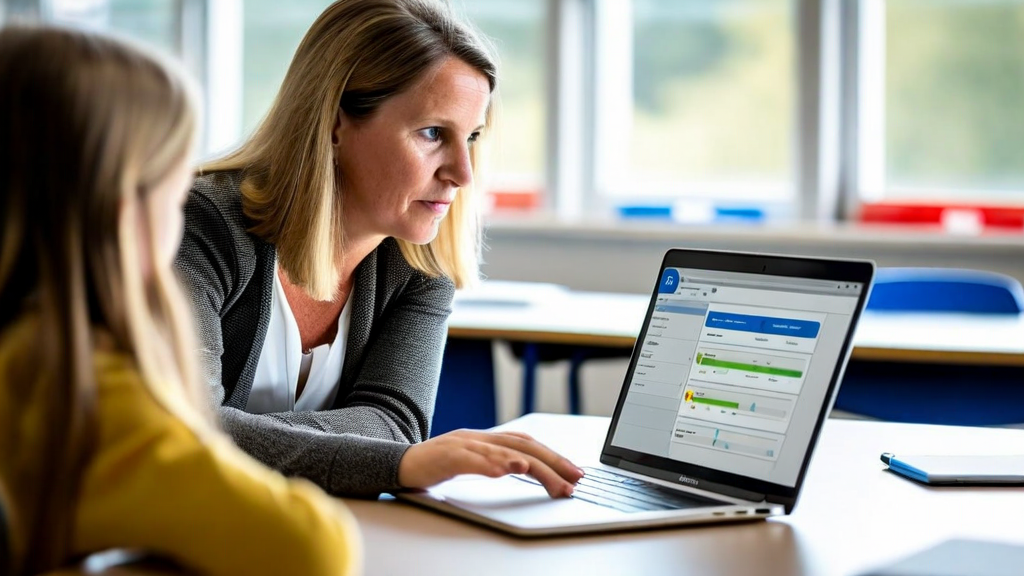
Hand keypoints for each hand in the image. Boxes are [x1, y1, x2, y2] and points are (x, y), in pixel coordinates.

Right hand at [397, 429, 584, 497]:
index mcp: (487, 439)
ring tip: (545, 475)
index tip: (575, 472)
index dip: (553, 455)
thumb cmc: (436, 465)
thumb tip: (529, 470)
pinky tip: (503, 471)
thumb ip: (496, 462)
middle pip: (521, 445)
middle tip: (572, 479)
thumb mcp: (472, 462)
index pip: (527, 443)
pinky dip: (489, 464)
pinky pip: (469, 459)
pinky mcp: (445, 456)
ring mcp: (462, 444)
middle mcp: (478, 437)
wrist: (398, 462)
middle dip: (551, 462)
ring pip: (499, 451)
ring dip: (526, 463)